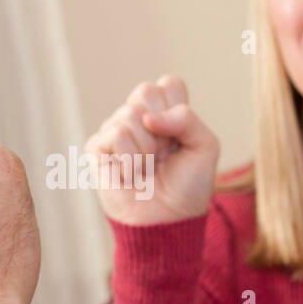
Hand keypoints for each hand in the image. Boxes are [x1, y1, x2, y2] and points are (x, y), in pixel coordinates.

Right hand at [84, 75, 219, 225]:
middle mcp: (138, 116)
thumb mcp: (205, 146)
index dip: (178, 110)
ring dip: (147, 149)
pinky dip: (130, 160)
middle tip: (163, 153)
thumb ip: (187, 119)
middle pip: (146, 91)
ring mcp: (115, 130)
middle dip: (161, 128)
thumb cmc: (187, 185)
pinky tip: (131, 175)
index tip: (180, 139)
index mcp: (164, 110)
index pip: (169, 84)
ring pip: (129, 114)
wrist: (168, 220)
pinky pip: (115, 135)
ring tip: (147, 168)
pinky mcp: (97, 148)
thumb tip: (147, 118)